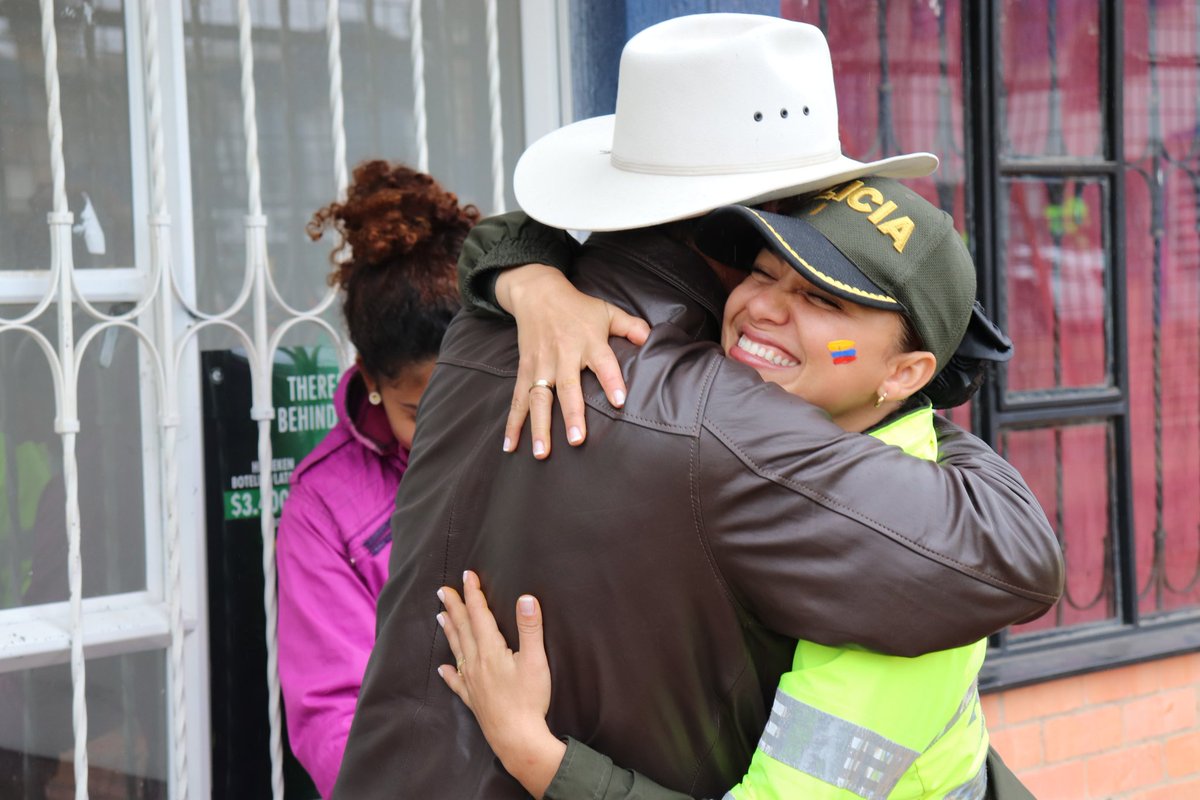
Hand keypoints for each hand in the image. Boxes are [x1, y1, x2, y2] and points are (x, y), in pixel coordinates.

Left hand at [437, 571, 565, 797]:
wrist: (517, 739)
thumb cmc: (529, 699)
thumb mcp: (535, 661)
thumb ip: (530, 628)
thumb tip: (526, 598)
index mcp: (490, 650)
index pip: (479, 615)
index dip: (474, 594)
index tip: (467, 575)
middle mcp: (476, 663)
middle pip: (463, 629)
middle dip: (454, 607)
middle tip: (443, 590)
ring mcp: (472, 682)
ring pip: (457, 650)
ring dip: (449, 631)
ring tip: (440, 616)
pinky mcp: (473, 699)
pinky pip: (457, 682)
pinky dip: (449, 673)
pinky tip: (443, 668)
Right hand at [495, 264, 650, 458]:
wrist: (537, 293)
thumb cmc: (577, 307)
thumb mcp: (607, 311)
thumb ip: (631, 326)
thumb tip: (651, 338)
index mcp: (588, 342)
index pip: (603, 363)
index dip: (611, 381)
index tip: (619, 401)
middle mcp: (563, 355)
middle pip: (567, 387)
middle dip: (572, 413)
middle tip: (576, 439)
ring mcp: (541, 365)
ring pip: (538, 398)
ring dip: (539, 426)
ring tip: (542, 453)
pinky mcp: (525, 370)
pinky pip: (517, 400)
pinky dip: (512, 423)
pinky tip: (509, 446)